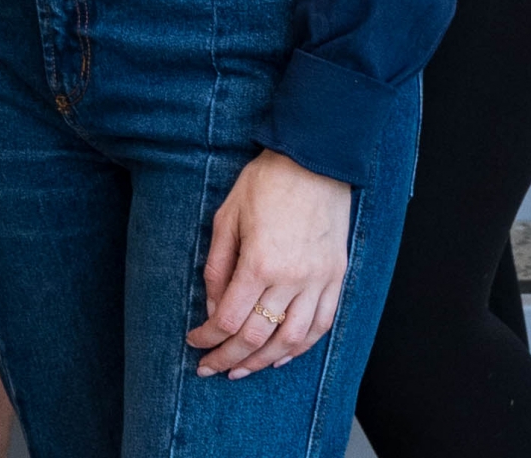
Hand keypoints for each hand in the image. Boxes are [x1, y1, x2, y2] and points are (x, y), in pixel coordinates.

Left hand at [187, 149, 351, 378]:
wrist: (313, 161)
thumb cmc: (264, 183)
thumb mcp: (227, 217)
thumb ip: (217, 266)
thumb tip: (212, 309)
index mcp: (260, 263)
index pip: (229, 320)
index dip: (208, 339)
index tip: (194, 343)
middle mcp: (291, 280)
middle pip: (257, 338)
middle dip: (230, 358)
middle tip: (211, 368)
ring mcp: (318, 282)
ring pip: (292, 341)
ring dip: (264, 362)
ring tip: (242, 370)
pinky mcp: (335, 278)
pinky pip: (321, 326)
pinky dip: (301, 348)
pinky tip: (282, 356)